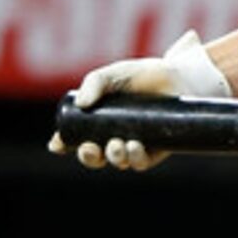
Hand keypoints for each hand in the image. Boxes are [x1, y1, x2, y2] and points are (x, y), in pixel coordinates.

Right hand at [50, 29, 232, 171]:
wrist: (179, 77)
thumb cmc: (144, 75)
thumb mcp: (114, 74)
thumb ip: (94, 82)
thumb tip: (82, 104)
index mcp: (99, 120)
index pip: (76, 137)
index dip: (64, 143)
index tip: (57, 144)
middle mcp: (114, 136)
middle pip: (95, 156)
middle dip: (89, 157)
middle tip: (91, 148)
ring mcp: (134, 144)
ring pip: (118, 162)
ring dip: (114, 157)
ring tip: (118, 144)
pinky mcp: (154, 151)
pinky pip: (141, 163)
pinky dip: (135, 159)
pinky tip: (134, 147)